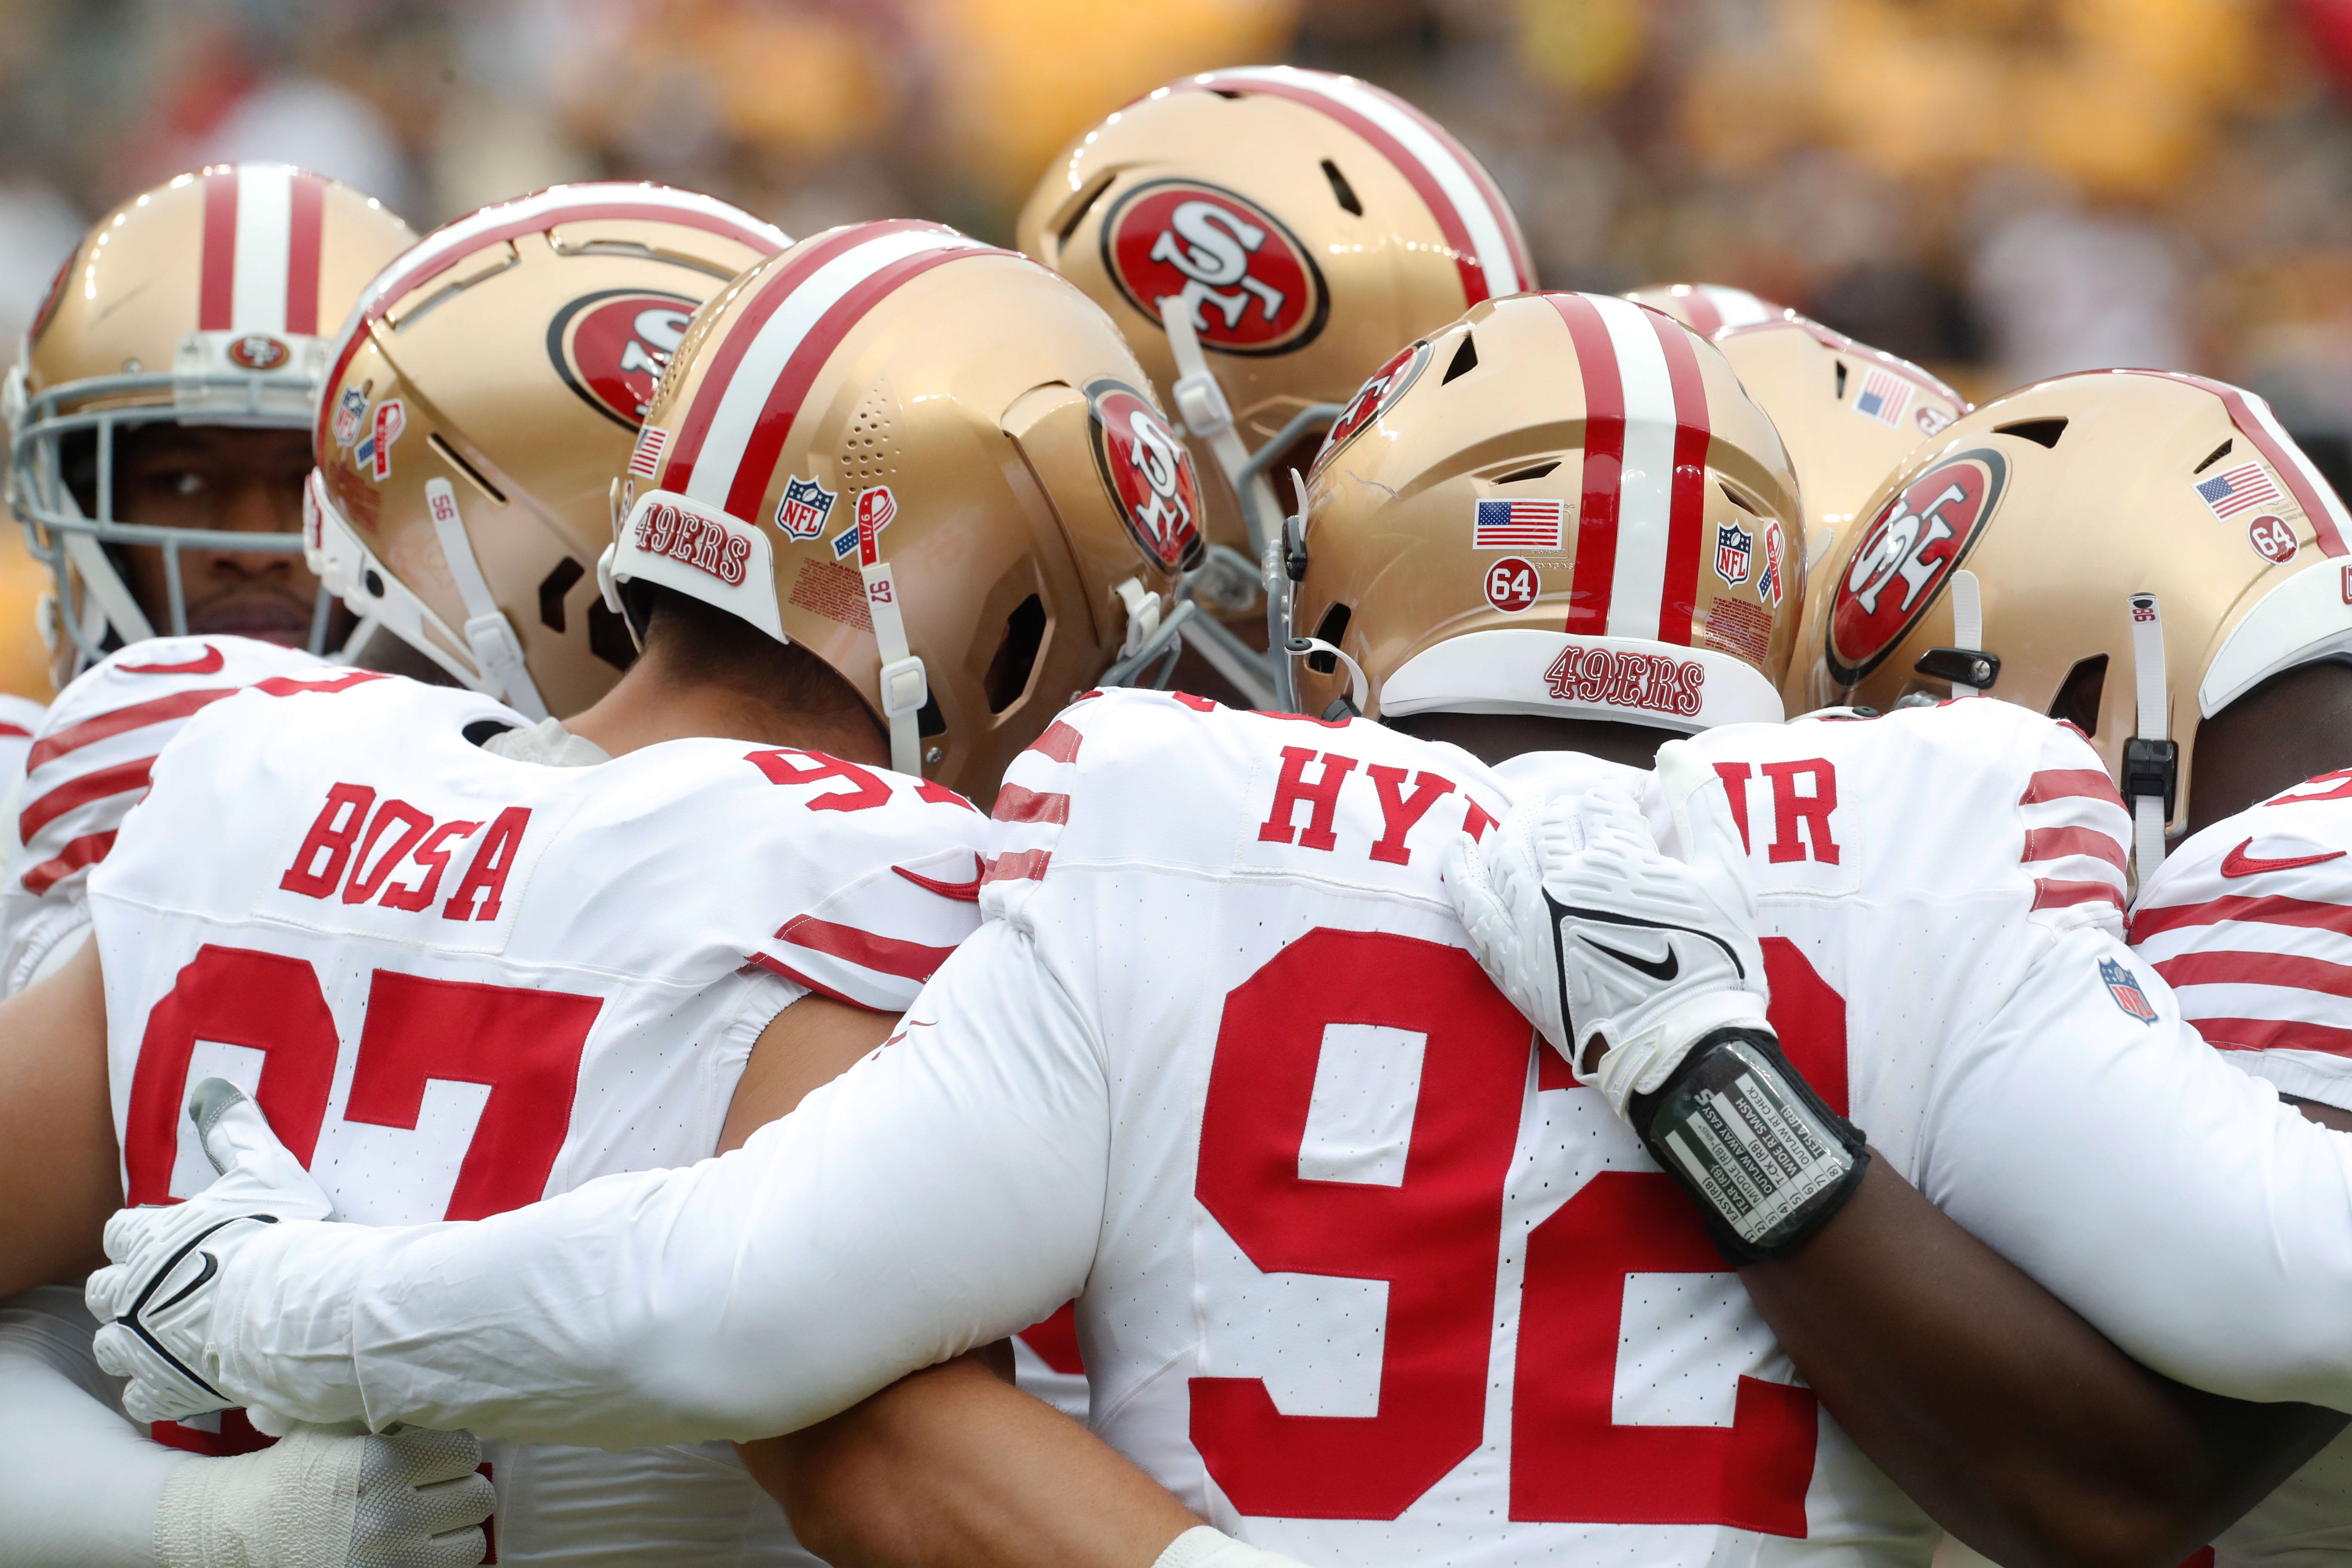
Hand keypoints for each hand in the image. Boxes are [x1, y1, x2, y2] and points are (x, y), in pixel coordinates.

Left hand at [87, 1078, 332, 1430]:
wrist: (289, 1309)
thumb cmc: (276, 1236)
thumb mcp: (261, 1170)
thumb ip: (234, 1132)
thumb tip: (212, 1087)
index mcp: (147, 1240)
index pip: (118, 1233)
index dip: (137, 1235)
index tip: (159, 1238)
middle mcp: (131, 1293)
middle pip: (101, 1291)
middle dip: (123, 1289)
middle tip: (159, 1289)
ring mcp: (143, 1345)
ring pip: (109, 1346)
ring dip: (129, 1340)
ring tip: (160, 1338)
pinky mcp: (163, 1389)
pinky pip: (138, 1398)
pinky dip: (152, 1392)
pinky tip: (176, 1382)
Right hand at [154, 1423, 492, 1567]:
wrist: (247, 1529)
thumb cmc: (300, 1468)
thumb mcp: (333, 1423)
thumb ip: (386, 1403)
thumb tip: (446, 1380)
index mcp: (378, 1464)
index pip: (466, 1451)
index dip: (455, 1447)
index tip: (437, 1450)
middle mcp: (386, 1517)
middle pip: (477, 1497)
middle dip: (461, 1486)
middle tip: (437, 1483)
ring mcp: (387, 1562)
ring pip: (473, 1543)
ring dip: (457, 1527)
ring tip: (431, 1515)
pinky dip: (442, 1556)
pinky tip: (419, 1542)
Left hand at [1442, 740, 1770, 1118]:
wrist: (1682, 1048)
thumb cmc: (1714, 962)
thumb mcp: (1727, 876)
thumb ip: (1703, 806)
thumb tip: (1676, 752)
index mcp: (1617, 854)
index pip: (1602, 798)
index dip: (1620, 792)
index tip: (1634, 801)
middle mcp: (1563, 878)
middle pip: (1552, 818)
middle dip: (1572, 805)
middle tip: (1590, 813)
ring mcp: (1530, 919)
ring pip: (1510, 849)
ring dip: (1524, 828)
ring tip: (1539, 824)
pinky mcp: (1511, 960)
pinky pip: (1473, 904)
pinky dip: (1463, 871)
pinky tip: (1461, 848)